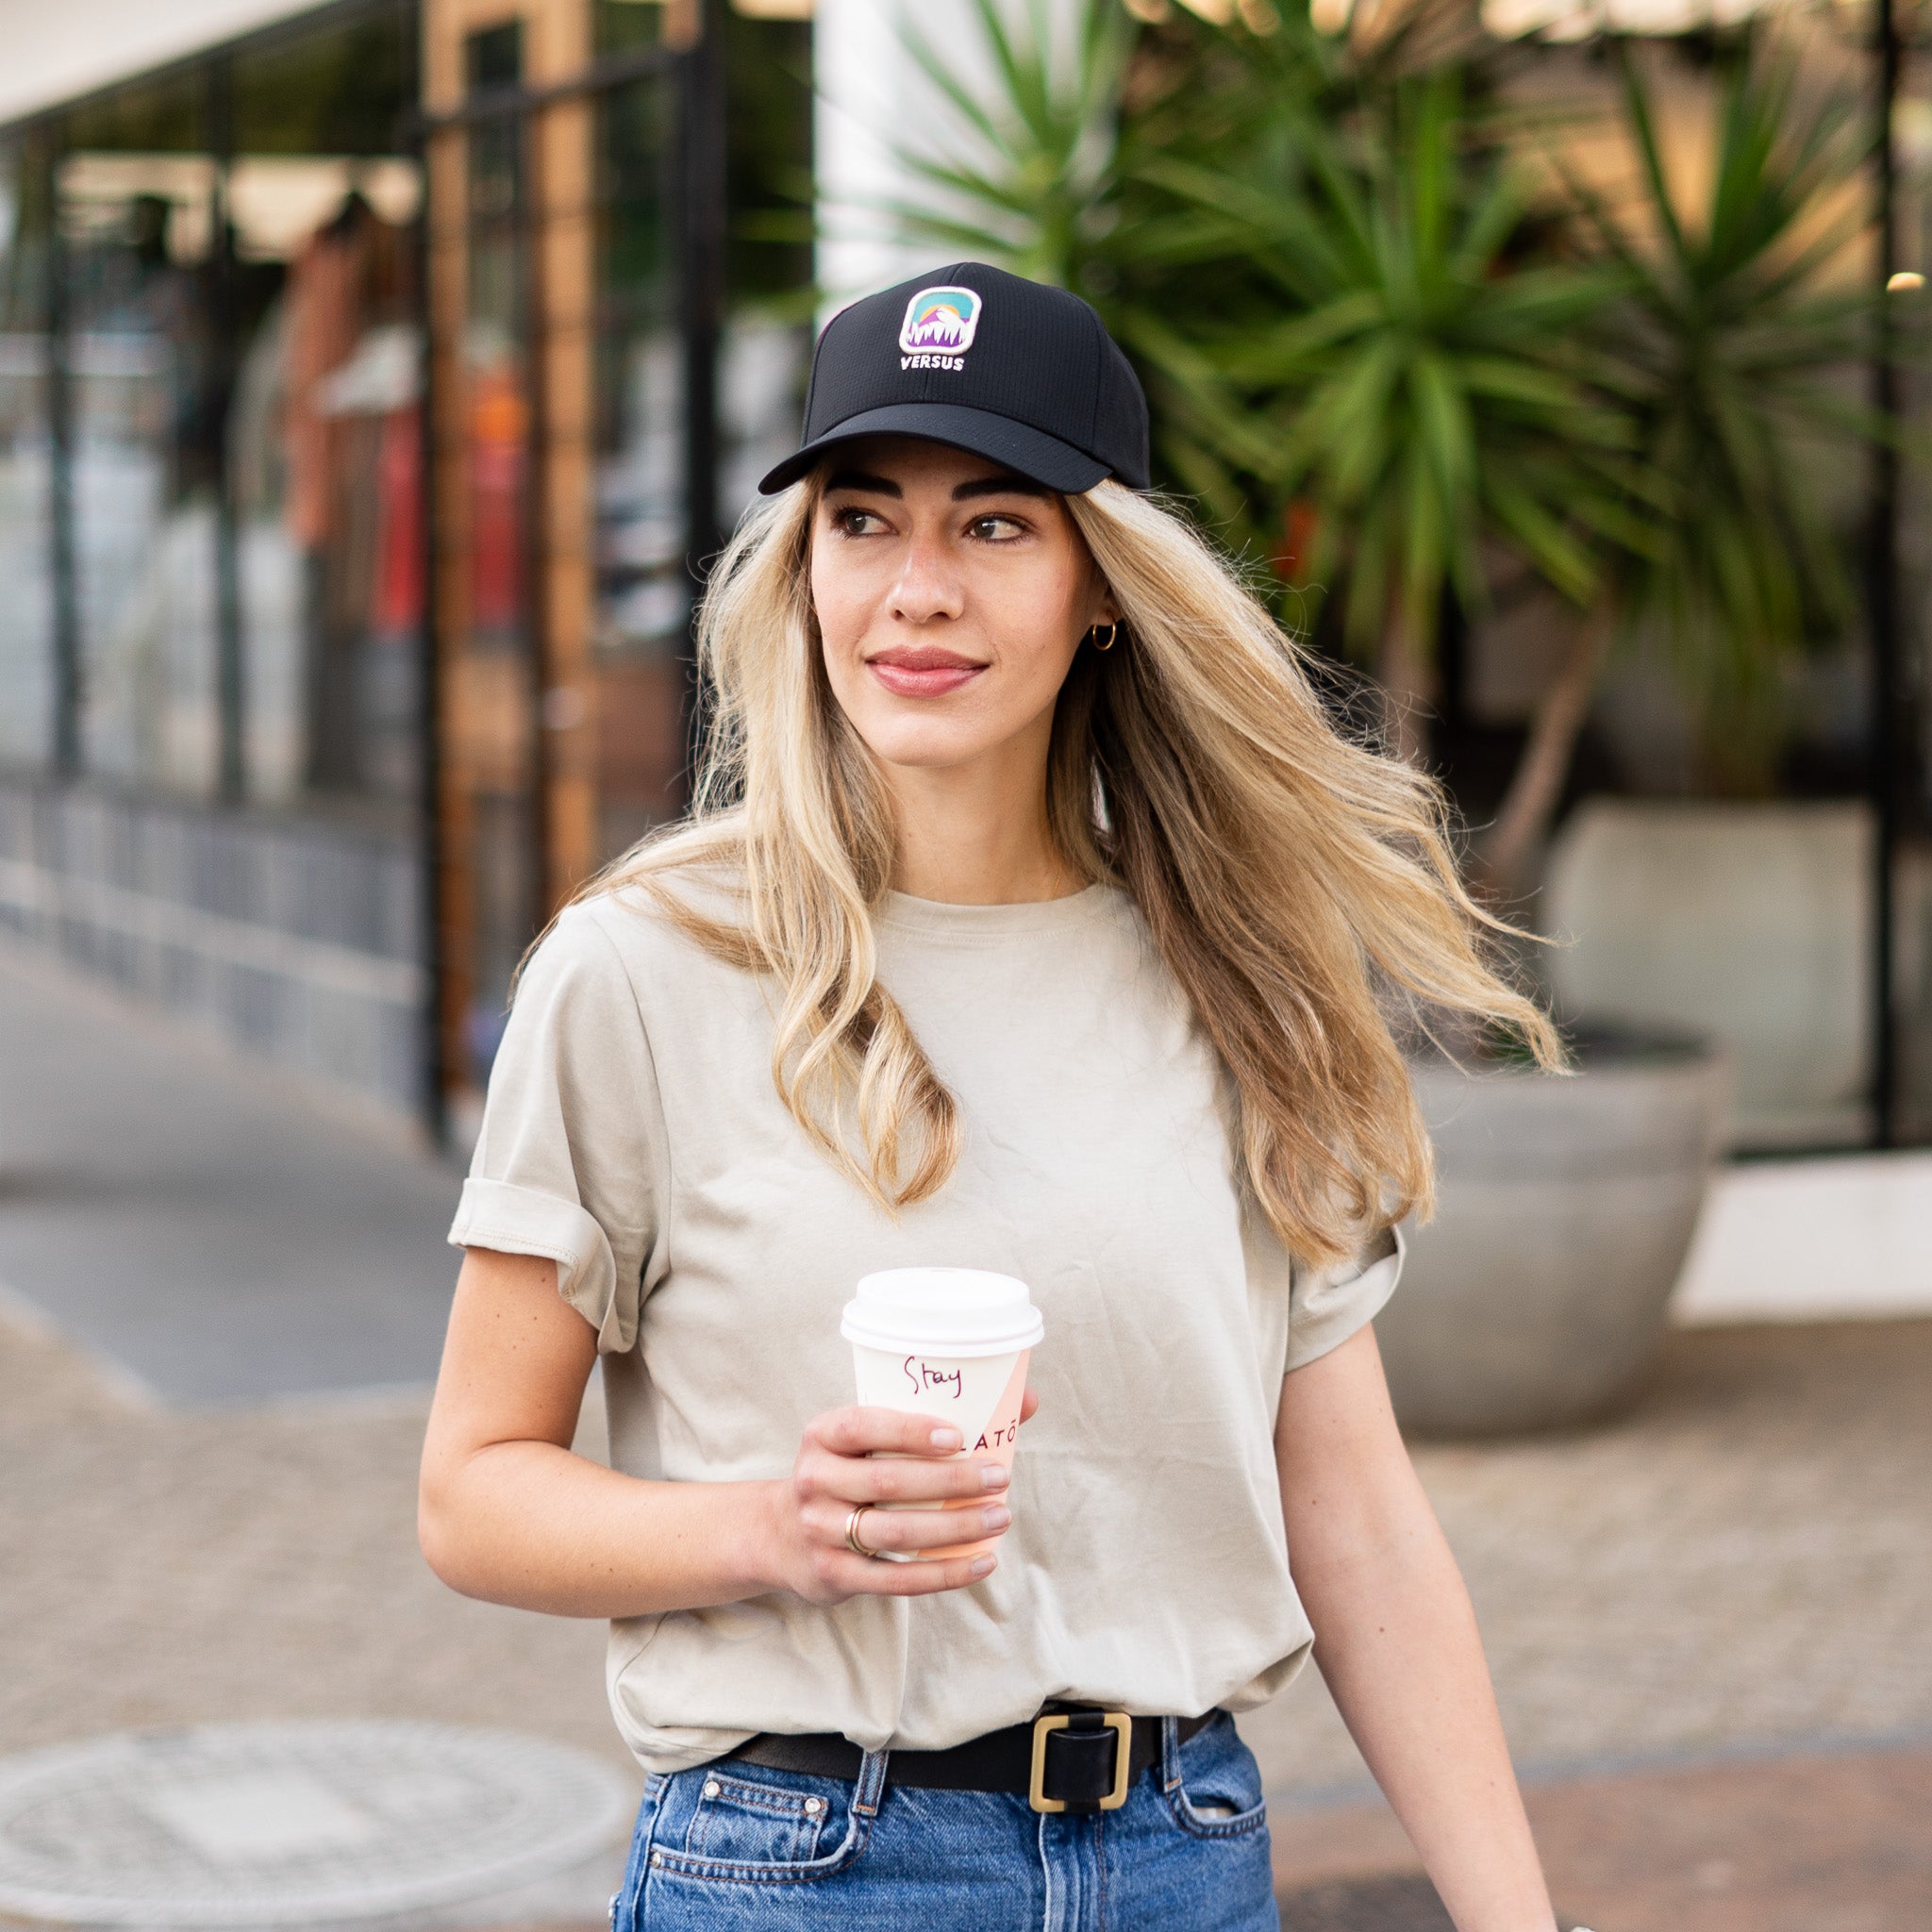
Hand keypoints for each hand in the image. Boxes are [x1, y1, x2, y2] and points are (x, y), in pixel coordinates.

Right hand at [763, 1395, 1038, 1604]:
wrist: (782, 1535)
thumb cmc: (850, 1472)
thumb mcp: (867, 1440)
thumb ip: (934, 1418)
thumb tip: (1025, 1401)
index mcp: (822, 1435)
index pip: (863, 1427)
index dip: (911, 1431)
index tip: (960, 1437)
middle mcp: (815, 1480)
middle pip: (888, 1482)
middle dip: (952, 1481)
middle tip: (1000, 1478)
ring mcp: (821, 1531)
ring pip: (897, 1532)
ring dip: (956, 1526)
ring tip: (1000, 1517)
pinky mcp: (834, 1575)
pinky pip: (897, 1580)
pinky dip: (945, 1572)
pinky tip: (983, 1561)